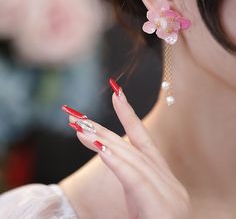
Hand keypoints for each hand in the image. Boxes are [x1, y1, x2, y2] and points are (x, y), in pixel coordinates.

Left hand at [63, 80, 191, 218]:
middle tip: (78, 116)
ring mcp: (170, 196)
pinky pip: (134, 178)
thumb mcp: (141, 204)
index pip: (145, 143)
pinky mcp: (162, 207)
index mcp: (165, 182)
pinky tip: (98, 146)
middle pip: (133, 149)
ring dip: (102, 142)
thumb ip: (132, 179)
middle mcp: (170, 184)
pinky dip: (115, 160)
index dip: (130, 117)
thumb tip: (111, 154)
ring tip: (79, 128)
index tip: (117, 95)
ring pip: (131, 160)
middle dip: (104, 130)